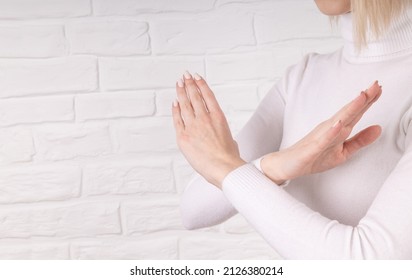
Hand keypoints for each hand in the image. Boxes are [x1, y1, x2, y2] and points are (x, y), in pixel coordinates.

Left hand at [172, 71, 245, 187]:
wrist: (224, 168)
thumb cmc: (229, 158)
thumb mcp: (230, 139)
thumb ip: (222, 132)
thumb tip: (220, 135)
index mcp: (218, 117)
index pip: (208, 95)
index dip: (201, 84)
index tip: (196, 77)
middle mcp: (205, 118)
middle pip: (195, 96)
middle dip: (189, 84)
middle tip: (185, 76)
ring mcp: (193, 126)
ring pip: (185, 105)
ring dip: (181, 92)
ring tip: (179, 84)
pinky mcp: (183, 136)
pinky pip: (177, 119)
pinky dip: (175, 110)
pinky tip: (175, 103)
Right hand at [261, 81, 382, 184]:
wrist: (285, 165)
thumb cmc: (312, 158)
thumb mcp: (342, 152)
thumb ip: (360, 140)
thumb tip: (378, 128)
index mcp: (337, 129)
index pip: (355, 113)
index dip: (369, 101)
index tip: (379, 88)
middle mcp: (328, 129)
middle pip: (349, 112)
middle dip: (363, 99)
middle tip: (376, 84)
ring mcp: (319, 137)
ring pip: (337, 121)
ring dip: (350, 109)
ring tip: (362, 97)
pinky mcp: (311, 149)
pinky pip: (322, 140)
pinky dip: (331, 131)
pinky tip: (338, 123)